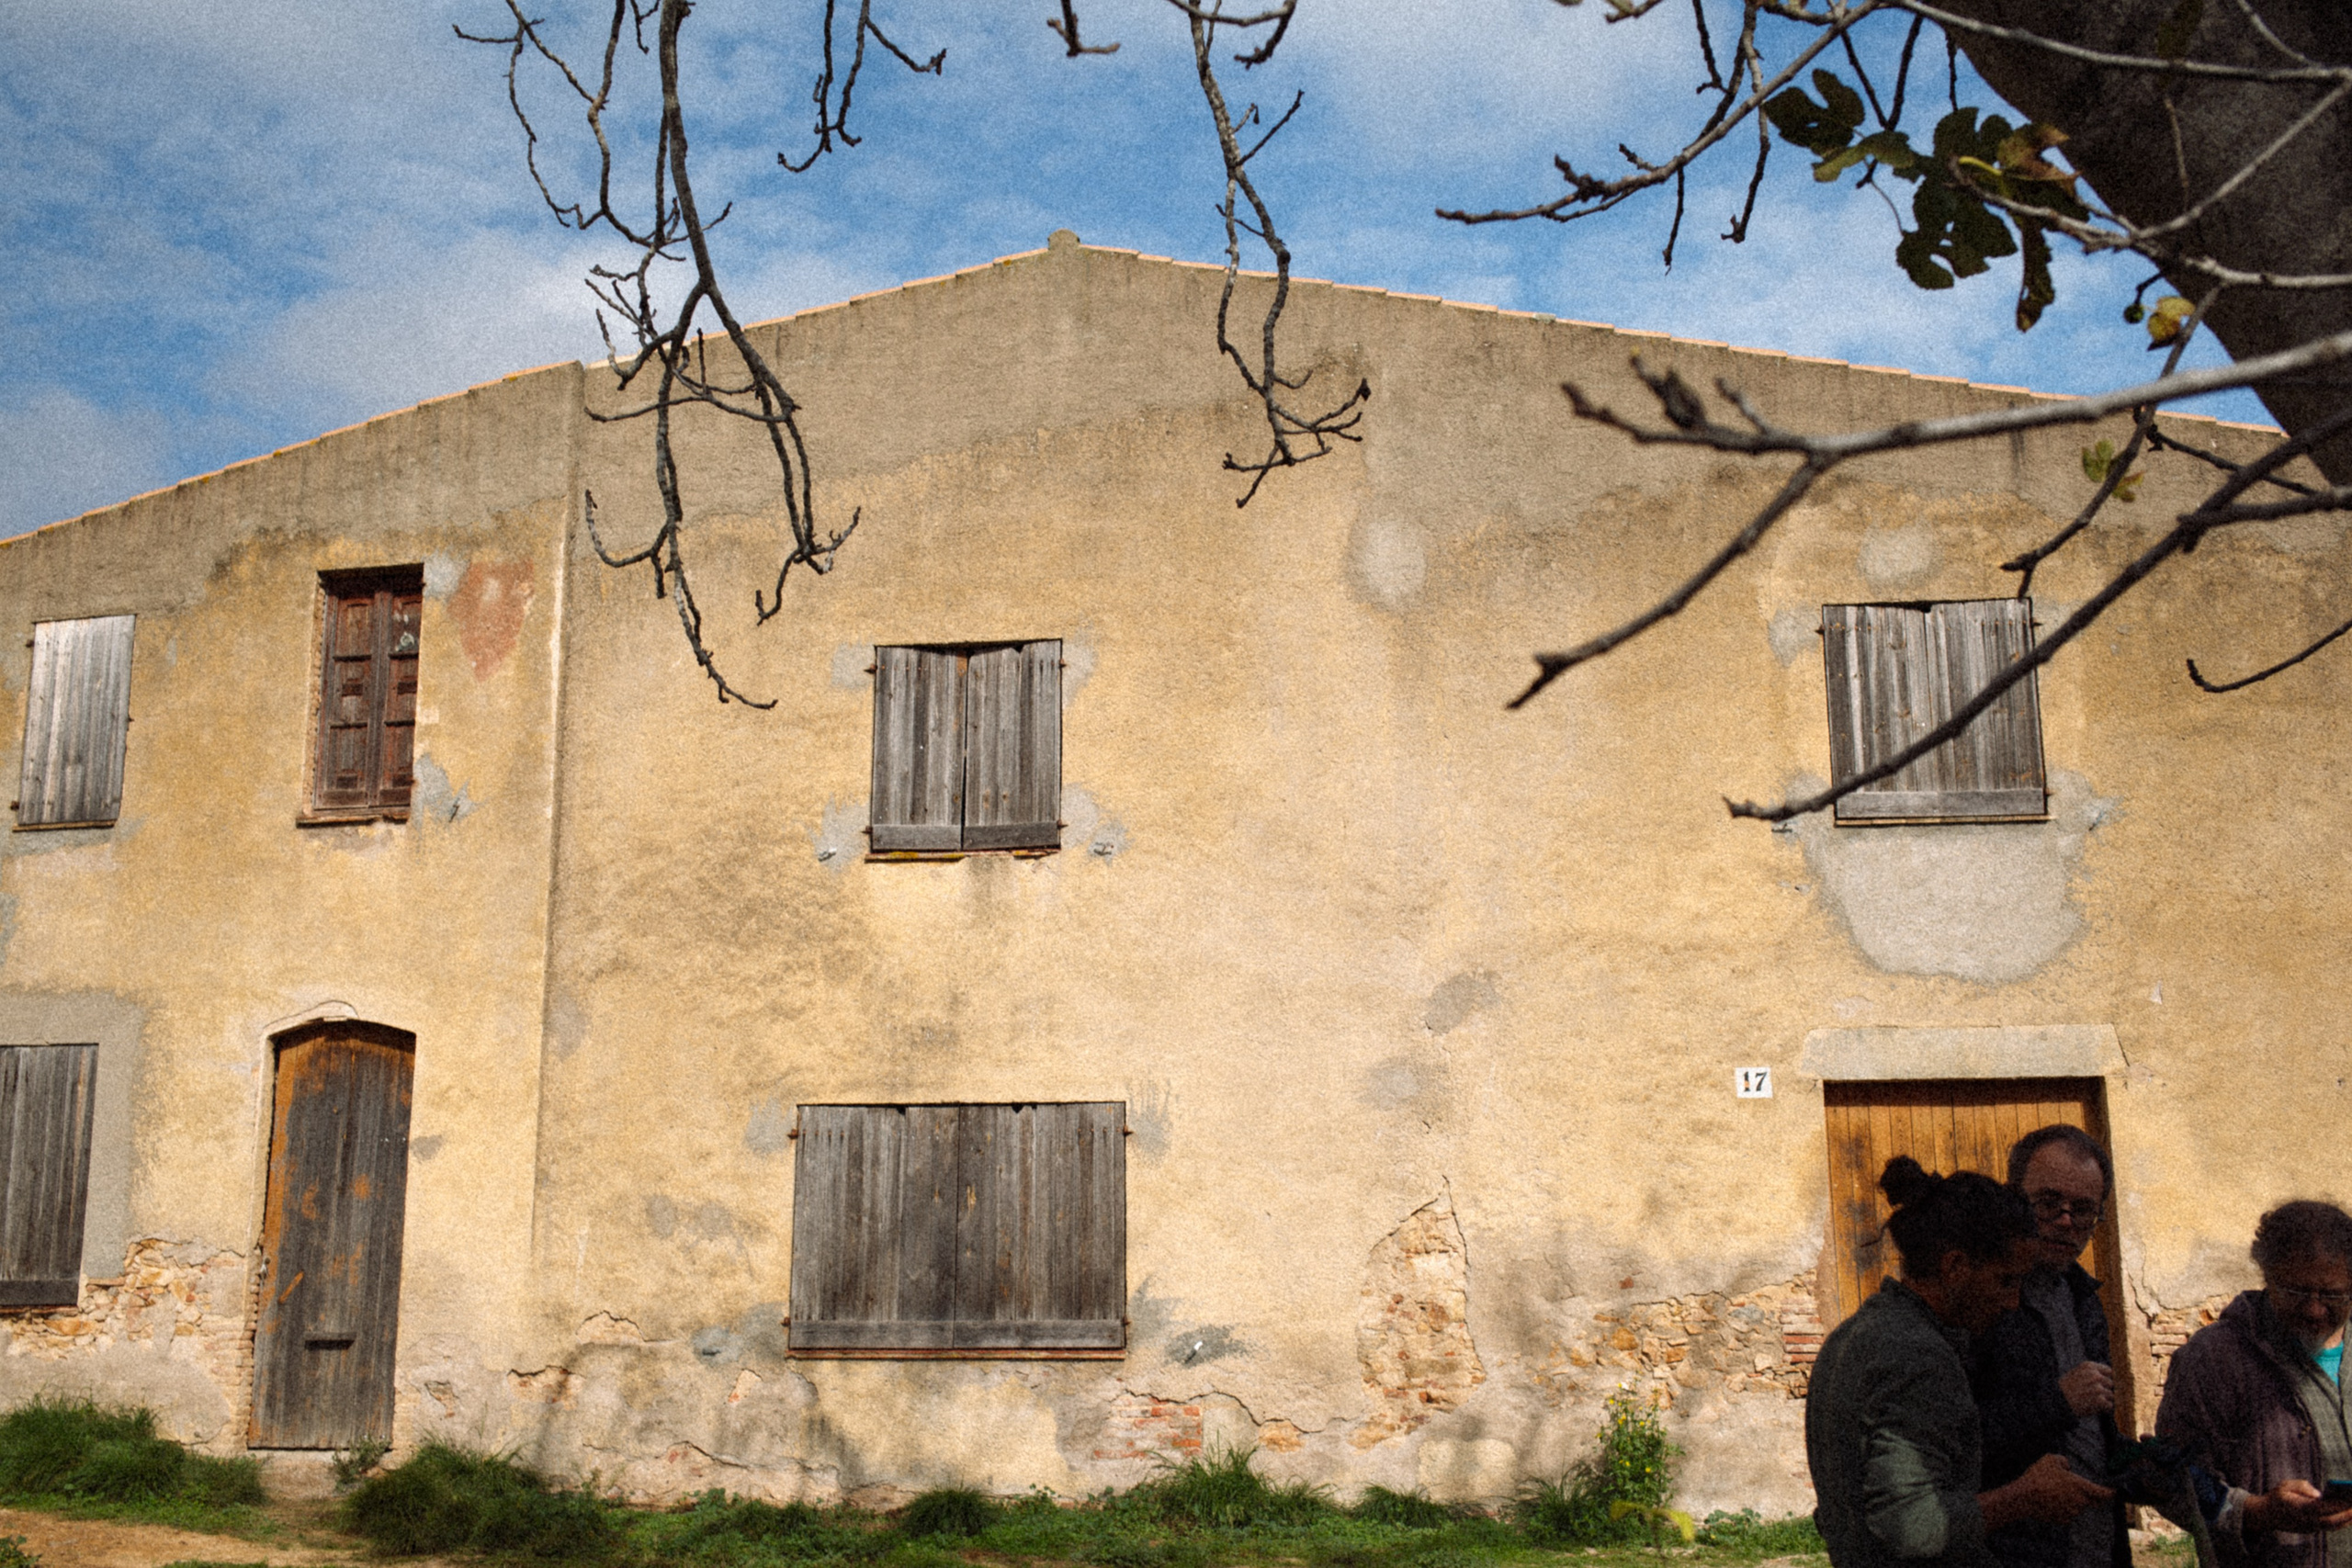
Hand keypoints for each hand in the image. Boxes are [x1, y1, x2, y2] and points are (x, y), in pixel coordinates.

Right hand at [1983, 1454, 2115, 1528]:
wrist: (2025, 1497)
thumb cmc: (2039, 1476)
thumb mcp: (2051, 1459)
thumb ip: (2064, 1461)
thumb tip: (2067, 1467)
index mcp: (2082, 1487)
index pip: (2105, 1493)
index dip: (2112, 1493)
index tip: (2116, 1492)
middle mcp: (2081, 1502)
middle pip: (2091, 1501)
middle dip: (2088, 1495)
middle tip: (2076, 1488)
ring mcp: (2072, 1513)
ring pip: (2077, 1506)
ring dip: (2072, 1501)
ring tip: (2055, 1492)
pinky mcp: (2062, 1521)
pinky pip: (2067, 1513)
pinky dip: (2062, 1508)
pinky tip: (2049, 1501)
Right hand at [2059, 1362, 2115, 1417]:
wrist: (2058, 1402)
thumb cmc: (2066, 1389)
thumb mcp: (2076, 1373)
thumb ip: (2091, 1372)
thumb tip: (2109, 1376)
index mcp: (2089, 1366)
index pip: (2109, 1371)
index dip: (2106, 1378)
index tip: (2103, 1384)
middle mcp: (2095, 1375)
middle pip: (2111, 1383)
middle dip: (2106, 1390)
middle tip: (2095, 1395)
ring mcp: (2098, 1388)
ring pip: (2111, 1395)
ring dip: (2105, 1400)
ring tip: (2093, 1402)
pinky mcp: (2100, 1400)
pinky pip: (2110, 1405)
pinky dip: (2104, 1408)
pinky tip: (2094, 1407)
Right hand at [2243, 1479, 2351, 1533]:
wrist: (2266, 1515)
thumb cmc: (2277, 1497)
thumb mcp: (2284, 1485)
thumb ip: (2302, 1486)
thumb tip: (2319, 1494)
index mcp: (2298, 1507)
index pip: (2321, 1508)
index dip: (2336, 1505)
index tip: (2348, 1500)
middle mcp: (2305, 1520)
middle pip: (2330, 1521)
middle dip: (2345, 1515)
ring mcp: (2308, 1527)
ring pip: (2331, 1526)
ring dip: (2346, 1520)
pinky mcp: (2311, 1530)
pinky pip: (2328, 1527)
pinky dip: (2339, 1522)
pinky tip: (2348, 1515)